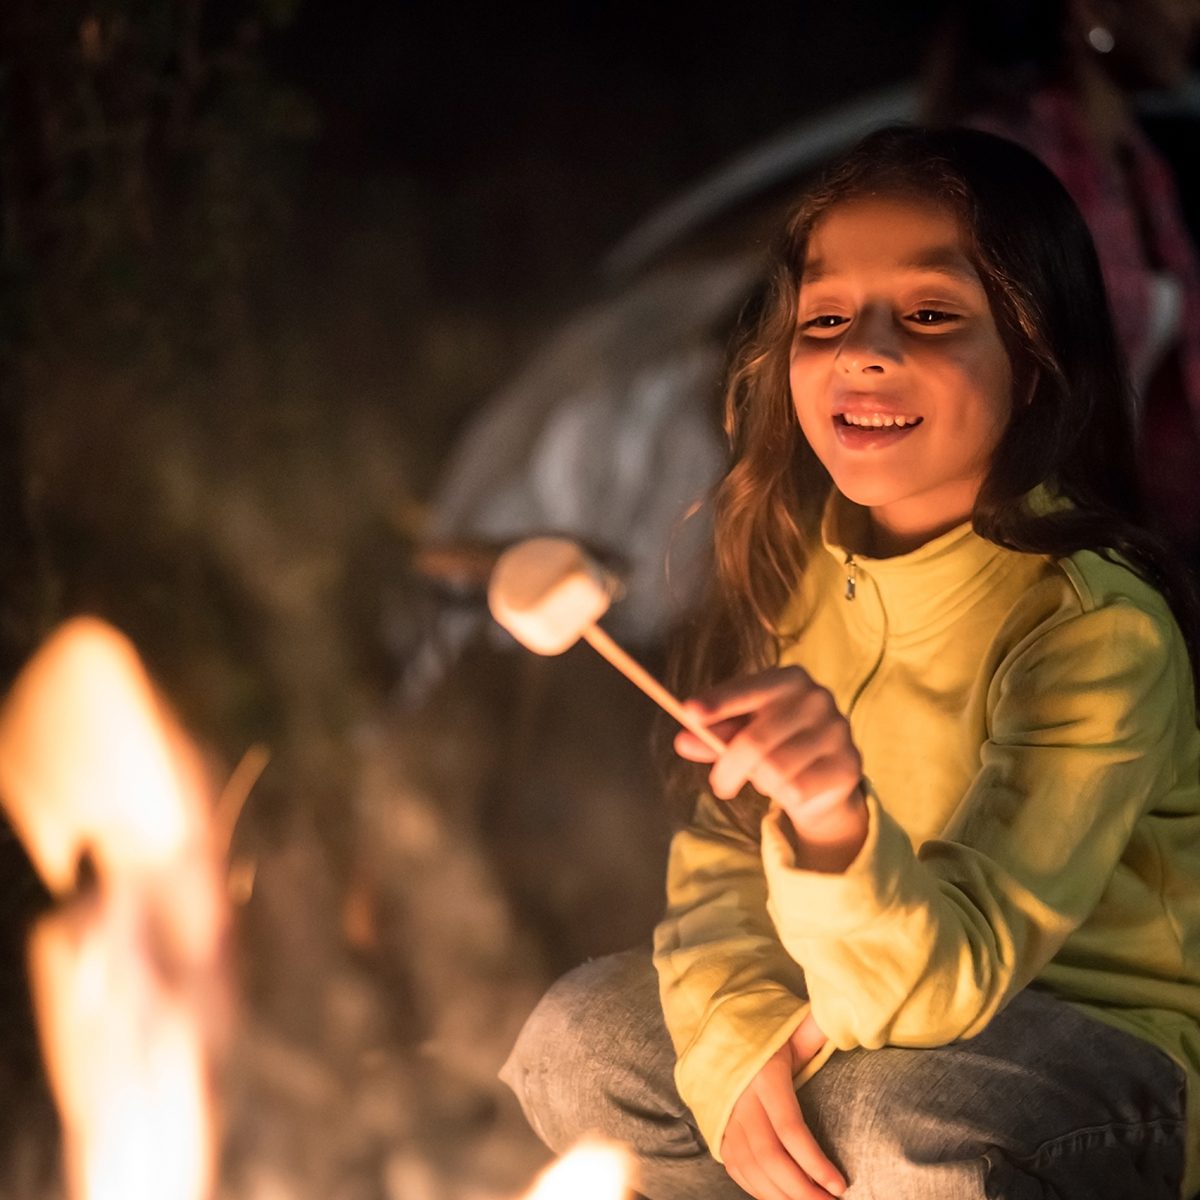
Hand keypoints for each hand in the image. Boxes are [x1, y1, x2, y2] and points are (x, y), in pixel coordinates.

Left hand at [676, 667, 867, 870]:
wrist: (826, 776)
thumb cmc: (776, 743)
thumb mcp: (741, 733)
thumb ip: (714, 734)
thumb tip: (682, 740)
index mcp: (789, 679)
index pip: (748, 689)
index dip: (719, 701)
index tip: (689, 713)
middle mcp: (817, 698)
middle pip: (755, 741)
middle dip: (728, 768)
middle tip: (719, 786)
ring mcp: (837, 730)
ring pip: (776, 771)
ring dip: (760, 784)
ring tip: (766, 780)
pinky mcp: (848, 765)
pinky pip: (799, 791)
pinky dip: (785, 798)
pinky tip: (792, 789)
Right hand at [721, 1014, 845, 1198]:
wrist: (719, 1030)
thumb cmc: (767, 1034)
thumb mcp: (791, 1028)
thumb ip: (817, 1027)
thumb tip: (844, 1019)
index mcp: (763, 1076)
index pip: (789, 1128)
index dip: (814, 1162)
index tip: (840, 1185)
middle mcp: (740, 1100)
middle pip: (769, 1156)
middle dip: (801, 1189)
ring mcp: (726, 1118)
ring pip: (750, 1169)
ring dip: (782, 1196)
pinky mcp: (719, 1131)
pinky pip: (737, 1169)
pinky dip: (760, 1191)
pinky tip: (784, 1198)